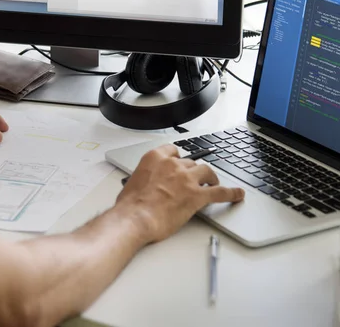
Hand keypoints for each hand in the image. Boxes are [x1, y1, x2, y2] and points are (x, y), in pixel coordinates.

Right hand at [117, 144, 244, 242]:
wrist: (135, 217)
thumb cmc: (130, 204)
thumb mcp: (133, 183)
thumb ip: (145, 179)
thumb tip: (147, 187)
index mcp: (155, 158)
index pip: (173, 150)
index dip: (178, 158)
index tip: (179, 162)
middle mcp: (173, 165)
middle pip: (190, 162)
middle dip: (192, 172)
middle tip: (192, 181)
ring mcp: (187, 179)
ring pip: (206, 171)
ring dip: (210, 178)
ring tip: (212, 184)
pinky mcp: (198, 195)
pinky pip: (220, 192)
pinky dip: (231, 193)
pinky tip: (237, 194)